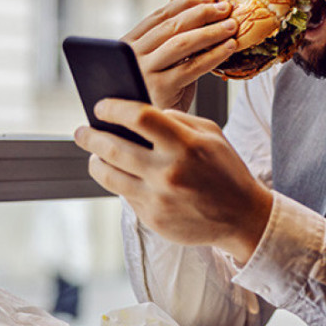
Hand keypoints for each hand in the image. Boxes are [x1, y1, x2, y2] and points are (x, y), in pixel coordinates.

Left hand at [73, 98, 272, 263]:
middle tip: (82, 130)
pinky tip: (122, 175)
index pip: (138, 117)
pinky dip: (120, 182)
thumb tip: (139, 113)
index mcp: (186, 145)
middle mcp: (168, 172)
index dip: (113, 108)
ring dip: (95, 160)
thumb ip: (178, 119)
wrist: (243, 217)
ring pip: (108, 175)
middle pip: (112, 147)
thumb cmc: (227, 170)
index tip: (101, 106)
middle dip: (90, 135)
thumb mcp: (212, 135)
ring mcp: (158, 198)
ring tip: (95, 154)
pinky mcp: (152, 218)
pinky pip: (124, 195)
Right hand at [124, 0, 239, 111]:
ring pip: (180, 43)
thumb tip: (204, 15)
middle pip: (171, 26)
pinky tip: (229, 47)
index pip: (158, 16)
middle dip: (201, 14)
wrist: (145, 131)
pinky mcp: (159, 89)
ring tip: (231, 25)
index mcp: (128, 44)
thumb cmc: (157, 95)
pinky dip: (213, 54)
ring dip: (210, 31)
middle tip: (225, 8)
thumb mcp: (159, 66)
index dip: (185, 4)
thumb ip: (170, 45)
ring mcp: (144, 71)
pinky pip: (192, 67)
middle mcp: (131, 55)